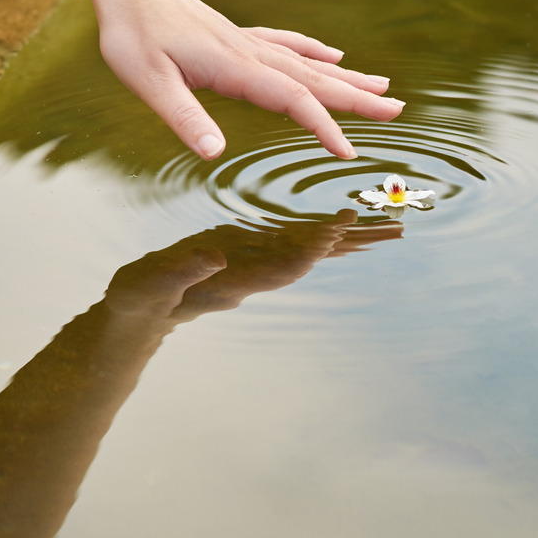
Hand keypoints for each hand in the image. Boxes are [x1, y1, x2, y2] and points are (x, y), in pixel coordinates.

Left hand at [96, 0, 404, 160]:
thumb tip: (215, 154)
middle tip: (398, 111)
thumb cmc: (133, 33)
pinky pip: (289, 45)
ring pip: (310, 65)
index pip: (294, 101)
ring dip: (348, 78)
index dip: (324, 127)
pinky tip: (334, 56)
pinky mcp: (242, 38)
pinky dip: (316, 53)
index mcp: (237, 69)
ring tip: (384, 86)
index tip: (350, 153)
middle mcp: (253, 55)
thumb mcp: (147, 81)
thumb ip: (183, 116)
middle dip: (359, 99)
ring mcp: (251, 44)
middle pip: (316, 81)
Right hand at [104, 210, 401, 325]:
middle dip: (353, 243)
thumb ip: (184, 269)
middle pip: (315, 260)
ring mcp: (254, 265)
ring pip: (310, 250)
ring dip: (347, 237)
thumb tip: (215, 254)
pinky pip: (291, 241)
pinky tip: (338, 223)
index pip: (287, 265)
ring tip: (384, 225)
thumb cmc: (142, 300)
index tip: (342, 221)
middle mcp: (257, 275)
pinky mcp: (246, 254)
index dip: (314, 245)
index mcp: (238, 281)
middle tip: (396, 228)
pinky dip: (319, 230)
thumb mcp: (153, 282)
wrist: (141, 316)